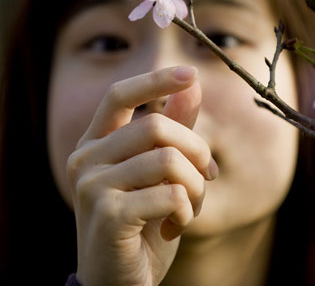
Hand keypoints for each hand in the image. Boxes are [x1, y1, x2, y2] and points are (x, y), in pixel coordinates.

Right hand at [67, 66, 217, 285]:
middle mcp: (86, 159)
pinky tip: (175, 226)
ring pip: (169, 160)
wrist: (121, 283)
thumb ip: (174, 127)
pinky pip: (170, 194)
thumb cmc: (143, 222)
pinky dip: (187, 210)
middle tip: (206, 176)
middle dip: (196, 150)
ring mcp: (92, 186)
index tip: (190, 72)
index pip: (119, 94)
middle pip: (156, 126)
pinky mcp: (108, 214)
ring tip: (189, 207)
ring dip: (195, 186)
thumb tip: (192, 83)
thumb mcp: (161, 171)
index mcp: (95, 143)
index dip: (155, 79)